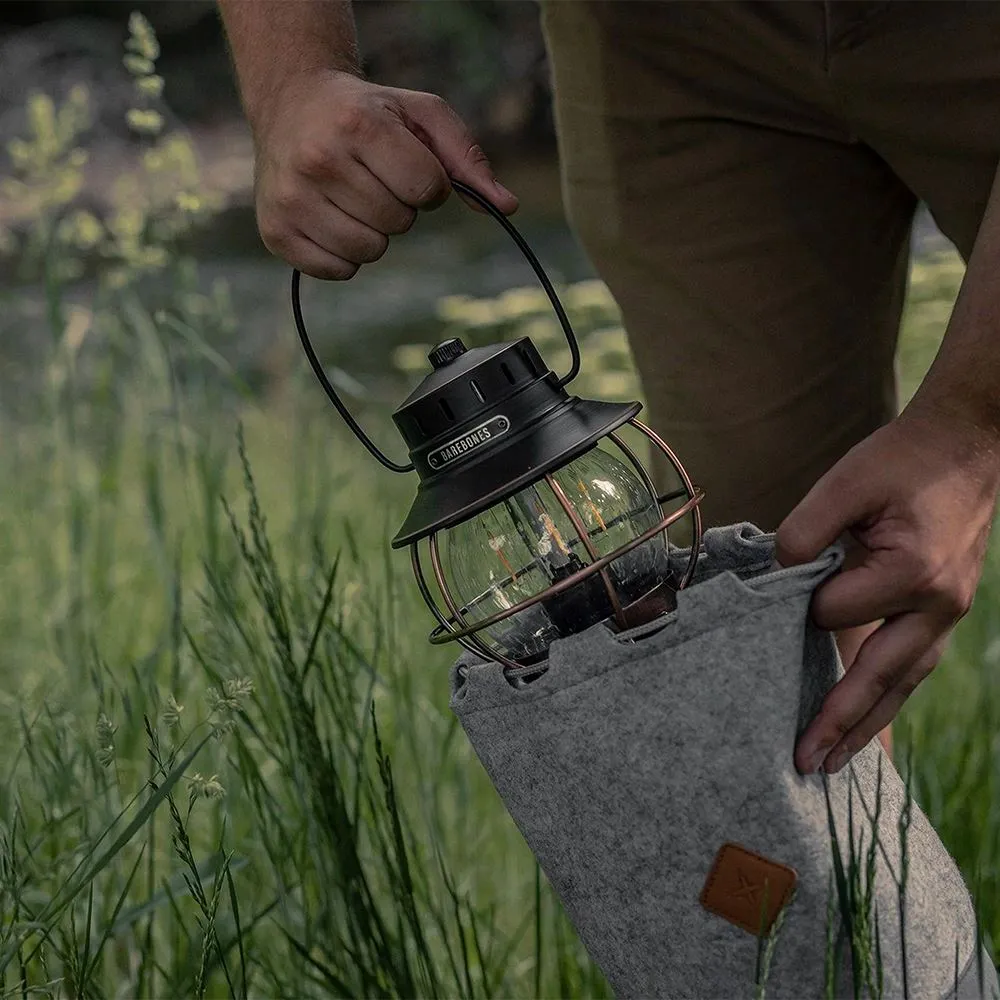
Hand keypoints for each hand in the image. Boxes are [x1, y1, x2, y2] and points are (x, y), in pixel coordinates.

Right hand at [251, 70, 517, 278]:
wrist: (291, 103)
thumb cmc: (368, 111)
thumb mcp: (422, 114)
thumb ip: (468, 158)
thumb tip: (507, 206)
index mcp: (356, 126)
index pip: (426, 189)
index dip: (429, 184)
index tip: (407, 163)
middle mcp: (317, 162)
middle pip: (398, 224)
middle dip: (400, 206)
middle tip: (375, 176)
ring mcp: (291, 200)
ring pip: (371, 252)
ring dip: (375, 232)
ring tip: (354, 196)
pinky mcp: (276, 233)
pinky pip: (339, 271)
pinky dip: (347, 254)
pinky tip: (333, 217)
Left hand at [775, 404, 999, 775]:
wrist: (964, 446)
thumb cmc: (902, 461)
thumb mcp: (845, 482)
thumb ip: (804, 531)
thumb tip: (778, 577)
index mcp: (912, 571)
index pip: (834, 612)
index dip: (802, 603)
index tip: (787, 590)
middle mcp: (937, 603)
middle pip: (881, 678)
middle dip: (839, 722)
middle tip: (804, 763)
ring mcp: (947, 612)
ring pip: (903, 684)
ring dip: (867, 725)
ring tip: (834, 763)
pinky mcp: (943, 611)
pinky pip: (914, 667)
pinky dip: (888, 698)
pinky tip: (867, 721)